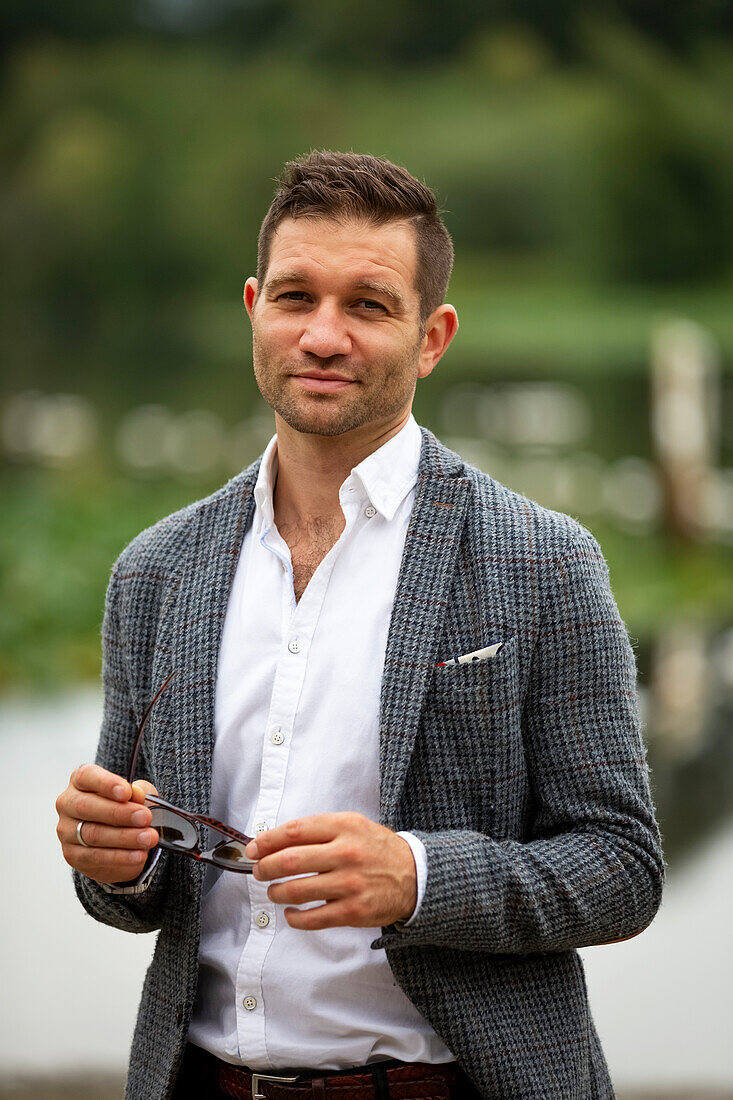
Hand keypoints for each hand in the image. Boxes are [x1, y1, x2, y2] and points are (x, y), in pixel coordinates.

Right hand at [55, 764, 159, 883]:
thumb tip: (137, 794)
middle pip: (87, 807)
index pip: (86, 776)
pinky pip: (95, 857)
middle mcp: (68, 804)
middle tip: (145, 817)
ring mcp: (66, 831)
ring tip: (148, 838)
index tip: (127, 792)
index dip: (106, 784)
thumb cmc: (124, 807)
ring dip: (125, 837)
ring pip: (93, 834)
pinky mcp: (72, 855)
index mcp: (80, 781)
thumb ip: (137, 791)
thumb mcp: (135, 794)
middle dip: (119, 813)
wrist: (117, 838)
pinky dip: (120, 857)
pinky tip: (139, 855)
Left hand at [245, 812, 416, 930]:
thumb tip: (276, 841)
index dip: (267, 840)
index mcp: (344, 826)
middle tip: (258, 871)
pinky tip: (291, 913)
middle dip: (265, 868)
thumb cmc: (377, 849)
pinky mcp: (353, 911)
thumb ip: (319, 830)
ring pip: (296, 891)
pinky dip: (294, 918)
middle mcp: (346, 853)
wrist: (416, 875)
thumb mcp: (353, 825)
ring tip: (274, 892)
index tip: (253, 848)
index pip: (294, 831)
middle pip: (290, 860)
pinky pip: (313, 918)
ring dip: (276, 893)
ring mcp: (349, 884)